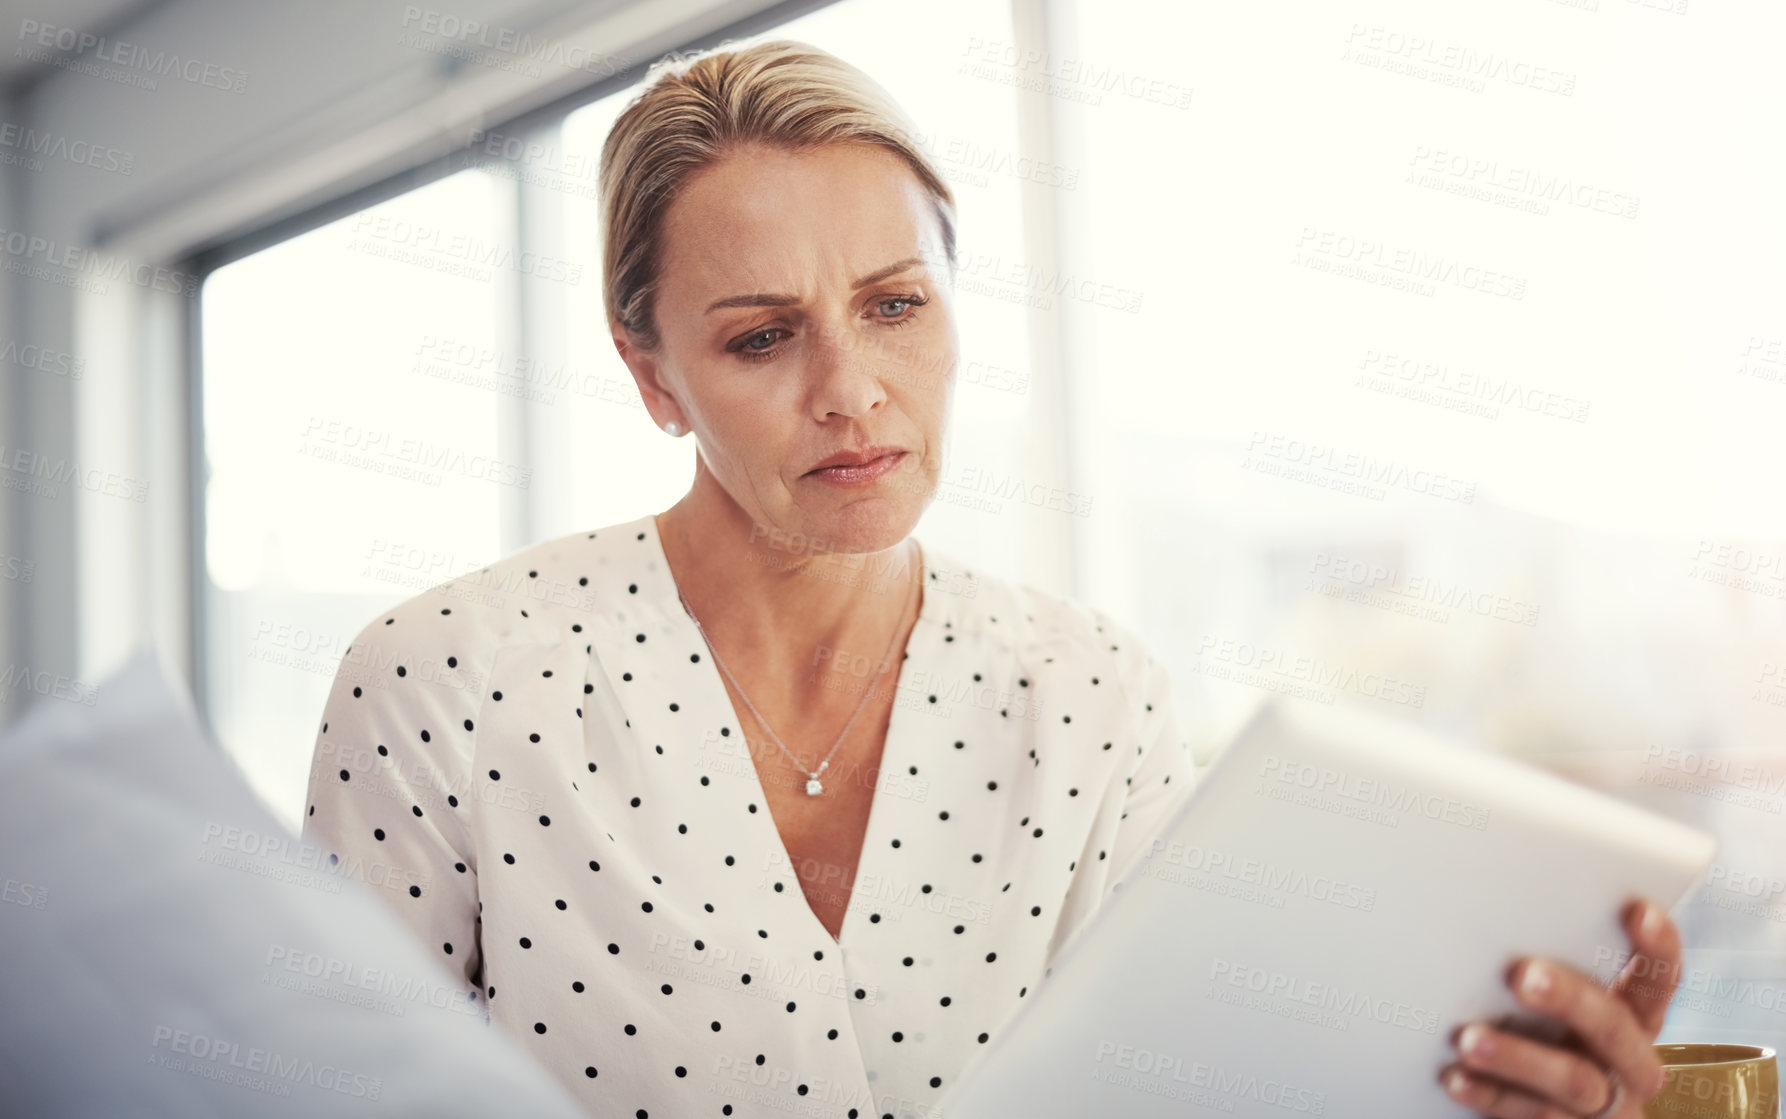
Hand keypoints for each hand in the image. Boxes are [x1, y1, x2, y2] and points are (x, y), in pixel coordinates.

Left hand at [1440, 898, 1681, 1117]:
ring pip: (1572, 1080)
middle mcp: (1632, 1063)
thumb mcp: (1561, 1009)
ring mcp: (1610, 1108)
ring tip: (1468, 1039)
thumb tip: (1493, 916)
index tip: (1637, 910)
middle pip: (1611, 1026)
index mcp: (1636, 1020)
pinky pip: (1535, 1117)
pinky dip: (1490, 1096)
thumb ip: (1548, 972)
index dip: (1657, 947)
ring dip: (1517, 1056)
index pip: (1660, 980)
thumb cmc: (1544, 1038)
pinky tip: (1455, 1078)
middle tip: (1522, 976)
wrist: (1551, 1118)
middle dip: (1568, 998)